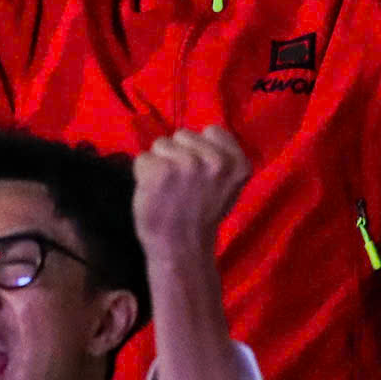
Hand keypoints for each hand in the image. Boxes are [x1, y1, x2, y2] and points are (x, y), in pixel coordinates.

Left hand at [132, 127, 248, 266]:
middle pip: (182, 134)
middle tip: (180, 184)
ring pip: (160, 144)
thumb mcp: (227, 186)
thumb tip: (202, 134)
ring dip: (159, 163)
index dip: (199, 149)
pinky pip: (143, 158)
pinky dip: (142, 174)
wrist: (181, 248)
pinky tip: (154, 192)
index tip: (199, 173)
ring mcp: (187, 164)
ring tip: (167, 189)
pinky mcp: (160, 171)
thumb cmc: (200, 216)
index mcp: (237, 163)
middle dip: (177, 154)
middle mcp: (215, 160)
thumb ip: (221, 159)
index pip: (212, 131)